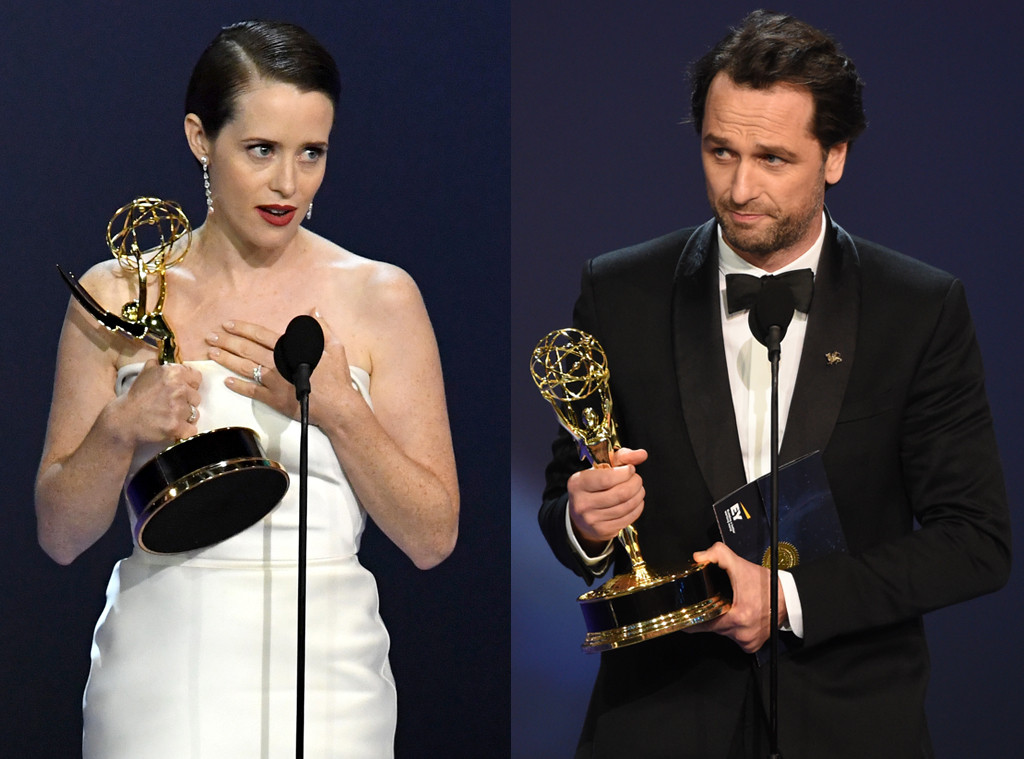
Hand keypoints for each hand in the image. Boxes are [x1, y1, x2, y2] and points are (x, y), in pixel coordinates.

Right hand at [121, 359, 202, 442]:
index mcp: (173, 373)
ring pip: (195, 414)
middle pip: (196, 398)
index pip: (197, 378)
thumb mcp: (145, 373)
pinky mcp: (176, 426)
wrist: (124, 421)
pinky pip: (191, 430)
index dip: (190, 385)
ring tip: (169, 417)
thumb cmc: (136, 397)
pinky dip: (183, 431)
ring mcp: (178, 408)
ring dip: (185, 418)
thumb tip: (166, 361)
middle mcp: (178, 389)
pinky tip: (172, 429)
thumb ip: (159, 365)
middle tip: (170, 406)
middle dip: (186, 402)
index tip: (181, 391)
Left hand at [206, 309, 363, 424]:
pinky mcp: (274, 399)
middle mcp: (278, 364)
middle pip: (247, 349)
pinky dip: (238, 386)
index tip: (228, 324)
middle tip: (211, 337)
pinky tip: (226, 381)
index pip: (261, 335)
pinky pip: (252, 391)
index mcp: (290, 350)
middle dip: (228, 341)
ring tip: (213, 353)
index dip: (243, 329)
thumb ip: (321, 328)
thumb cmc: (337, 378)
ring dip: (227, 360)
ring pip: (245, 368)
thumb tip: (312, 311)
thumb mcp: (335, 348)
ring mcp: (274, 382)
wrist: (338, 407)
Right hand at [567, 447, 647, 547]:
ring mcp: (591, 519)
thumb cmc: (594, 486)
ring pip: (627, 506)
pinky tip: (635, 502)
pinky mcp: (602, 530)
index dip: (625, 473)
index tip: (630, 469)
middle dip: (636, 483)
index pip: (607, 478)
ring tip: (637, 489)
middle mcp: (582, 503)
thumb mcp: (602, 467)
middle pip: (621, 493)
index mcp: (578, 483)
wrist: (581, 515)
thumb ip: (622, 457)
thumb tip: (641, 454)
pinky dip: (637, 508)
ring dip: (638, 495)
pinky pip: (628, 518)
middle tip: (636, 479)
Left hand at [685, 541, 786, 652]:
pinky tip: (738, 616)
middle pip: (710, 627)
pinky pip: (734, 638)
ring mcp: (747, 641)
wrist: (789, 599)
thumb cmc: (766, 584)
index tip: (685, 610)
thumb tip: (698, 557)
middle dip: (708, 615)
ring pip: (722, 632)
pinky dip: (733, 629)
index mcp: (736, 616)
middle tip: (712, 601)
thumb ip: (717, 554)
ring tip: (728, 607)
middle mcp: (740, 632)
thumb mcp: (740, 564)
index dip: (689, 617)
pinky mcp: (752, 646)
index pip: (699, 625)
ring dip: (722, 621)